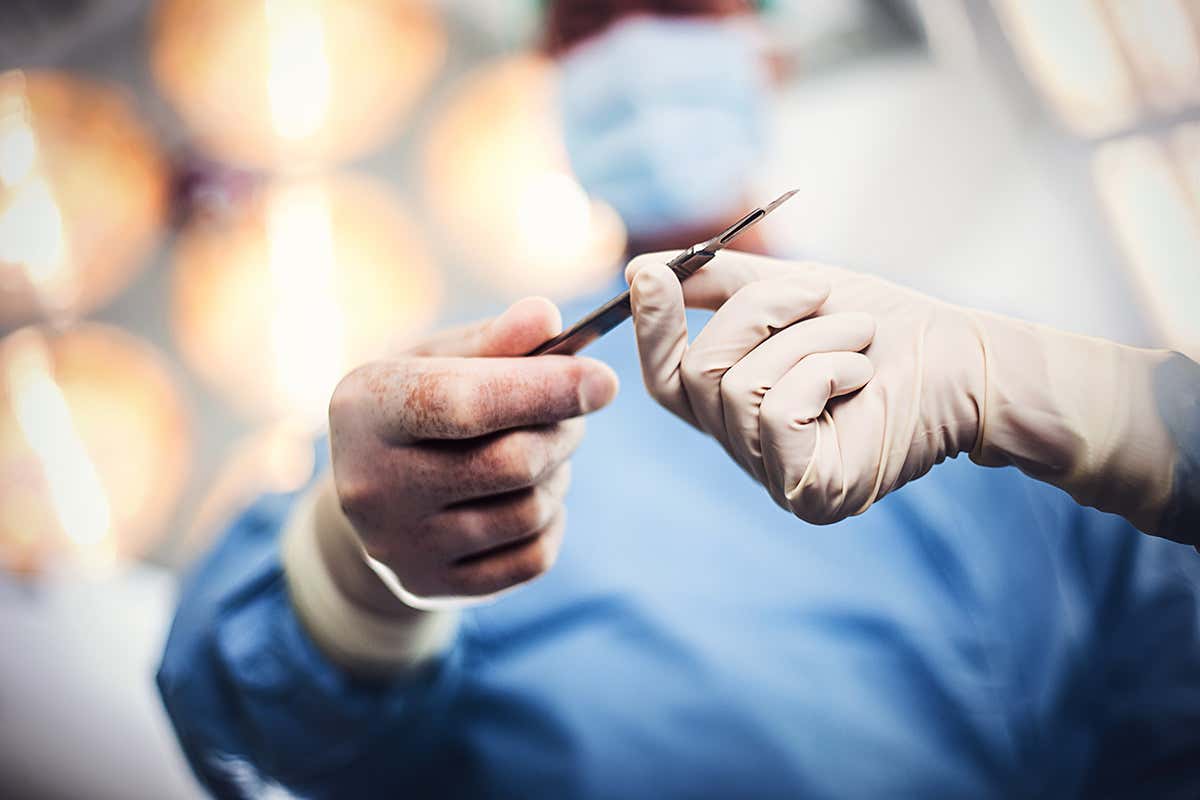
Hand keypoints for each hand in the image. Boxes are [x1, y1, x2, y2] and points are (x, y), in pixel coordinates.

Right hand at [327, 297, 618, 603]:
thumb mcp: (442, 358)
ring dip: (558, 473)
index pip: (466, 404)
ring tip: (543, 451)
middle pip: (512, 462)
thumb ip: (496, 339)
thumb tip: (547, 318)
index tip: (604, 380)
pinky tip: (530, 495)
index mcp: (366, 408)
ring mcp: (398, 546)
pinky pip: (532, 558)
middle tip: (574, 413)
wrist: (374, 491)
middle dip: (562, 431)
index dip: (545, 389)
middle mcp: (371, 484)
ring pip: (529, 510)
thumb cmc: (423, 405)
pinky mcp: (431, 587)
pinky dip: (550, 522)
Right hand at [625, 251, 989, 524]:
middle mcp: (747, 448)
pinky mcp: (808, 492)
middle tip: (820, 291)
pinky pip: (774, 411)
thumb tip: (640, 271)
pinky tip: (861, 377)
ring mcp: (775, 478)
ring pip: (735, 388)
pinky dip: (822, 371)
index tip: (647, 274)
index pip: (666, 380)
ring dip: (807, 338)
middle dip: (756, 315)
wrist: (965, 361)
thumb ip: (721, 285)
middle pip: (695, 374)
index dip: (650, 329)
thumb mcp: (792, 293)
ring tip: (858, 337)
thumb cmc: (884, 330)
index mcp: (738, 409)